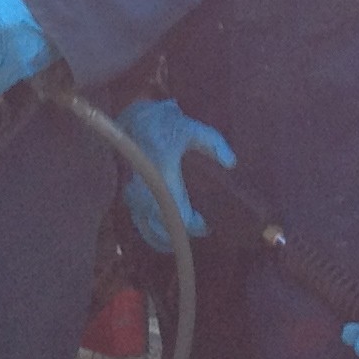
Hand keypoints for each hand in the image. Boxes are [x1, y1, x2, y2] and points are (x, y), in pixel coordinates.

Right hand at [119, 99, 235, 252]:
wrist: (134, 120)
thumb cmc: (165, 125)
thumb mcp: (192, 129)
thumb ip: (214, 143)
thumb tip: (231, 163)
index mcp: (163, 175)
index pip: (179, 213)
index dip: (195, 225)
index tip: (207, 224)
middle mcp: (146, 190)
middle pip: (164, 227)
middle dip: (182, 234)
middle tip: (199, 230)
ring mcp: (134, 196)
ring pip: (149, 229)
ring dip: (166, 237)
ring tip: (183, 237)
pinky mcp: (127, 197)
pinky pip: (139, 223)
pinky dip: (152, 232)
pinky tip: (164, 235)